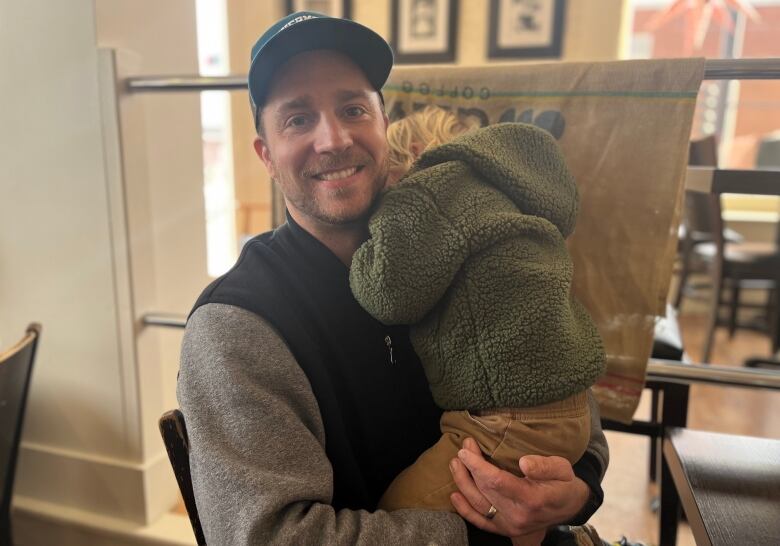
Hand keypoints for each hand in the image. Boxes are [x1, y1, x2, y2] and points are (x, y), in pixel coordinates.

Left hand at [449, 438, 589, 537]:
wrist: (570, 506)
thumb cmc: (564, 483)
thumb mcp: (562, 468)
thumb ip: (544, 466)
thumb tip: (524, 463)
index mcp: (532, 499)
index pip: (497, 481)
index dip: (478, 465)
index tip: (466, 449)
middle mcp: (518, 515)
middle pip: (484, 490)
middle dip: (469, 467)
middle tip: (463, 448)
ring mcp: (510, 525)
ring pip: (478, 505)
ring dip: (463, 483)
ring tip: (455, 464)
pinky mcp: (505, 529)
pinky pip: (481, 522)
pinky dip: (465, 510)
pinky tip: (455, 495)